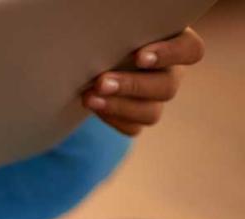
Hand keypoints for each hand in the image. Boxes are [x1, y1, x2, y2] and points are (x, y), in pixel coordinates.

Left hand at [83, 28, 204, 135]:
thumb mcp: (118, 30)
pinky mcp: (139, 116)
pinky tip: (94, 106)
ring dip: (119, 107)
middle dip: (132, 86)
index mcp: (174, 43)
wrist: (90, 56)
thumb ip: (122, 34)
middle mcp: (170, 72)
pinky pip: (133, 127)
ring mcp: (156, 98)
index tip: (140, 58)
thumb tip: (108, 41)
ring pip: (151, 112)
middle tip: (101, 83)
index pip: (190, 50)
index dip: (169, 55)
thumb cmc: (108, 33)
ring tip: (90, 98)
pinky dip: (112, 119)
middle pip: (167, 86)